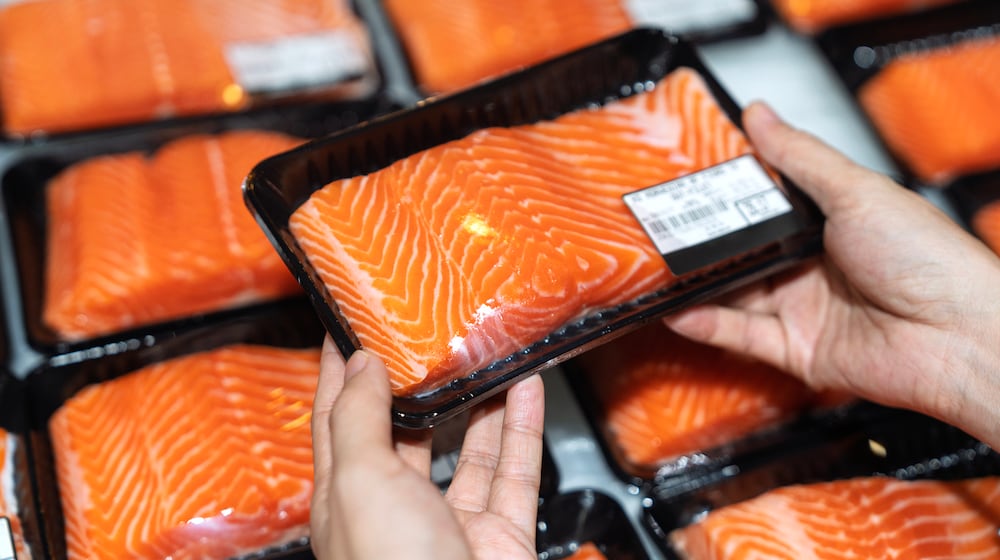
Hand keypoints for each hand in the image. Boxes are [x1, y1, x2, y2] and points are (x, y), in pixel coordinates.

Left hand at [310, 337, 545, 559]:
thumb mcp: (360, 481)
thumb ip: (360, 419)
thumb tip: (358, 365)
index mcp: (346, 498)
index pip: (337, 420)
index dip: (337, 373)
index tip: (344, 329)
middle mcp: (395, 507)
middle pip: (404, 432)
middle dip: (416, 384)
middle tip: (426, 335)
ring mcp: (449, 522)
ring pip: (465, 448)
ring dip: (478, 401)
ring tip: (485, 355)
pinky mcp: (498, 533)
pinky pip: (513, 470)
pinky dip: (521, 428)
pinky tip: (526, 391)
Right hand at [666, 102, 999, 447]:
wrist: (956, 335)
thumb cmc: (927, 259)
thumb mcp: (856, 191)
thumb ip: (801, 156)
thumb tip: (761, 115)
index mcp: (833, 222)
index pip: (767, 205)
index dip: (730, 196)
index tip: (691, 183)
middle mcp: (816, 265)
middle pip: (746, 252)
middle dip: (706, 242)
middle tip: (664, 227)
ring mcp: (806, 309)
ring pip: (737, 295)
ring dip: (699, 284)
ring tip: (660, 269)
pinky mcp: (798, 351)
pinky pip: (744, 336)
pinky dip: (709, 325)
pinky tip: (681, 310)